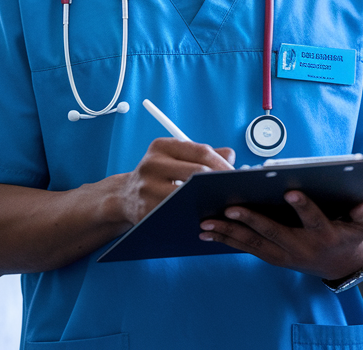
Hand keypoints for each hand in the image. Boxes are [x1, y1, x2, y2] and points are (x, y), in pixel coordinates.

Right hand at [117, 138, 234, 224]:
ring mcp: (146, 188)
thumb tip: (231, 156)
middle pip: (197, 172)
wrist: (124, 197)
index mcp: (162, 146)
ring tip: (224, 204)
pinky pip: (176, 213)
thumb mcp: (174, 158)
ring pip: (188, 194)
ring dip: (209, 201)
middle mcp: (152, 163)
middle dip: (220, 183)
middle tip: (235, 192)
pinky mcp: (145, 210)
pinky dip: (193, 215)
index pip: (201, 151)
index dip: (223, 164)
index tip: (238, 175)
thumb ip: (201, 155)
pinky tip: (205, 216)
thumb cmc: (156, 176)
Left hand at [199, 190, 362, 279]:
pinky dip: (225, 239)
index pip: (313, 218)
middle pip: (273, 232)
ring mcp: (282, 254)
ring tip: (205, 223)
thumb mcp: (361, 223)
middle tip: (230, 209)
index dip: (303, 206)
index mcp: (323, 234)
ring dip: (228, 233)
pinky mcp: (270, 256)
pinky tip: (206, 232)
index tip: (291, 191)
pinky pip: (245, 247)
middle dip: (250, 220)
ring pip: (252, 242)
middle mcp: (300, 247)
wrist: (339, 263)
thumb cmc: (347, 234)